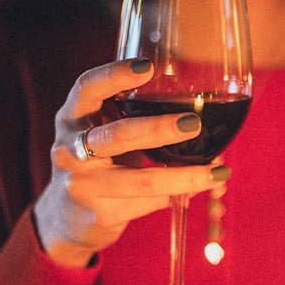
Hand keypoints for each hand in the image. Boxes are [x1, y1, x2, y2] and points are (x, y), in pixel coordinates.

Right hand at [33, 59, 228, 267]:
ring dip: (182, 176)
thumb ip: (133, 118)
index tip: (148, 66)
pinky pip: (147, 203)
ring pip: (140, 181)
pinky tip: (197, 191)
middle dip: (158, 129)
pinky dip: (176, 196)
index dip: (115, 75)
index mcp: (72, 118)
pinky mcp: (100, 213)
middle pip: (117, 136)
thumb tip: (199, 114)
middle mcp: (69, 149)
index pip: (87, 89)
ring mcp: (83, 185)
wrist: (68, 218)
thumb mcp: (103, 133)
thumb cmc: (97, 163)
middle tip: (194, 123)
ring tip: (216, 172)